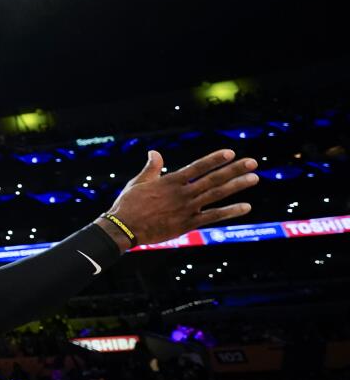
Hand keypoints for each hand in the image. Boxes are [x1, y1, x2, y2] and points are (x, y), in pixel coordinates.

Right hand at [101, 149, 256, 247]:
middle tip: (253, 162)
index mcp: (171, 181)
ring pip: (217, 195)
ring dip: (237, 186)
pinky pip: (213, 217)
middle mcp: (182, 193)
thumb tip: (154, 152)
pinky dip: (230, 211)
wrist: (124, 227)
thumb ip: (152, 168)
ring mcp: (187, 209)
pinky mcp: (187, 224)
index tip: (230, 153)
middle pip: (213, 179)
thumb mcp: (138, 182)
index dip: (214, 159)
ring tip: (254, 178)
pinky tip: (246, 206)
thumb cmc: (128, 204)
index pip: (197, 167)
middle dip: (234, 170)